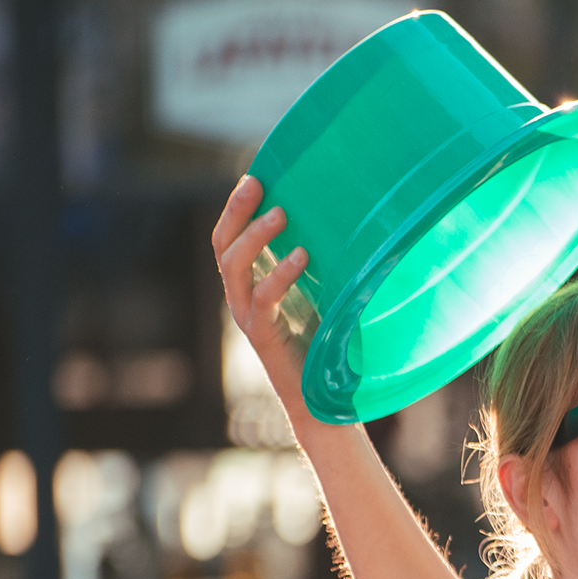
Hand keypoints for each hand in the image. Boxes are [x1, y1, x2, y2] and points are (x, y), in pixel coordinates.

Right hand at [211, 174, 309, 412]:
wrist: (321, 401)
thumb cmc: (326, 349)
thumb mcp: (324, 299)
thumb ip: (325, 271)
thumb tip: (354, 231)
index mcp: (251, 287)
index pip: (231, 240)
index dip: (237, 209)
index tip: (256, 177)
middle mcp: (241, 299)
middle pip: (223, 245)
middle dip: (236, 211)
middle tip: (257, 183)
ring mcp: (248, 317)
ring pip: (234, 267)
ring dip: (255, 237)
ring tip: (281, 215)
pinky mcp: (263, 335)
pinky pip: (263, 298)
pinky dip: (280, 274)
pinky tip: (302, 256)